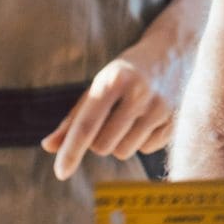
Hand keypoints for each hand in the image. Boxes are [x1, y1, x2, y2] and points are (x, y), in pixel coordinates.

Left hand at [44, 54, 176, 180]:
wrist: (172, 50)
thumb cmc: (126, 72)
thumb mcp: (99, 85)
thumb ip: (74, 117)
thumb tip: (48, 146)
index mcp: (114, 79)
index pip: (87, 125)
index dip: (71, 151)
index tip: (60, 173)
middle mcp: (139, 92)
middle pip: (103, 145)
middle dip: (98, 141)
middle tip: (107, 120)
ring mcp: (161, 107)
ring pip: (124, 151)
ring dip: (119, 143)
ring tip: (128, 118)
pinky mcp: (175, 120)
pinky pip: (146, 150)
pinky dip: (141, 141)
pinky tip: (147, 120)